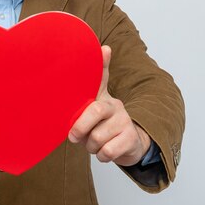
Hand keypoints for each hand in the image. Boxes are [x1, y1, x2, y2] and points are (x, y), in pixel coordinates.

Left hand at [68, 46, 150, 165]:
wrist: (128, 145)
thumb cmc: (101, 127)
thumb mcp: (89, 114)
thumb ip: (79, 103)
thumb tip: (76, 80)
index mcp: (101, 97)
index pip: (102, 77)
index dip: (103, 63)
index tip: (105, 48)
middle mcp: (115, 105)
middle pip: (95, 111)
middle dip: (80, 128)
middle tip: (73, 136)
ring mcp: (124, 120)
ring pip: (97, 137)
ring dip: (90, 147)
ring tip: (93, 144)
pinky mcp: (131, 138)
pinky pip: (108, 150)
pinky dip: (101, 155)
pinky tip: (104, 151)